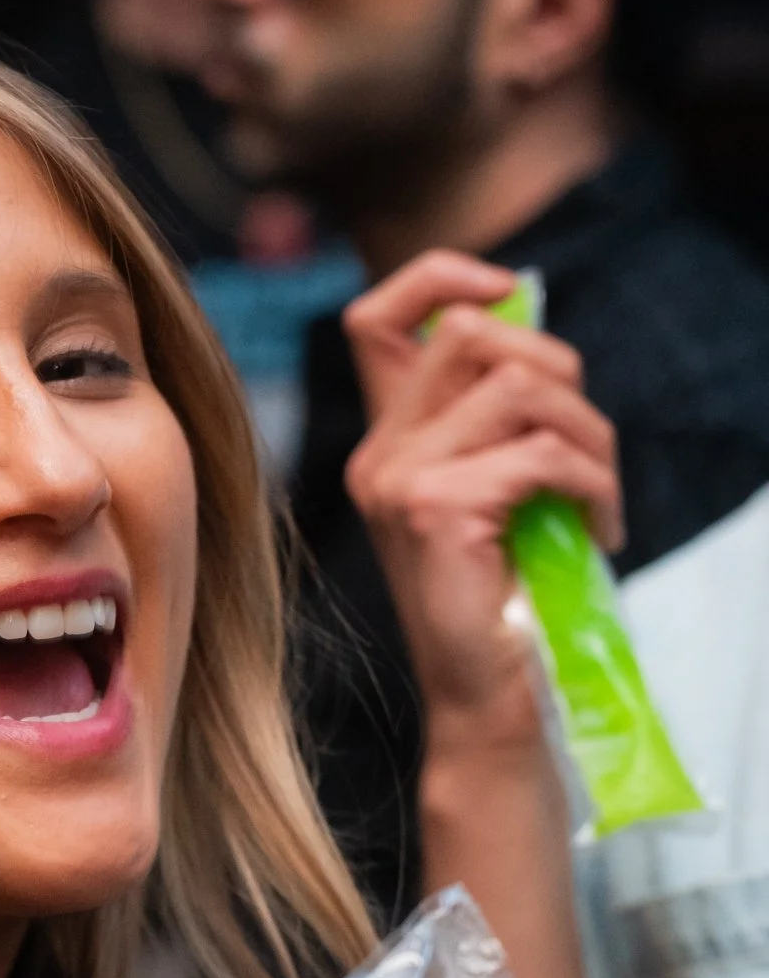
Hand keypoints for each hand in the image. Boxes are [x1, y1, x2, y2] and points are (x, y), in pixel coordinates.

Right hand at [343, 250, 622, 736]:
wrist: (490, 700)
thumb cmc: (505, 601)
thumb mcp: (499, 488)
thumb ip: (499, 414)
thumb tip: (534, 325)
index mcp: (386, 445)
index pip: (378, 316)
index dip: (443, 276)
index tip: (508, 293)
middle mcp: (378, 458)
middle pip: (471, 330)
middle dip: (557, 368)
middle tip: (584, 444)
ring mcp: (398, 484)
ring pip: (520, 384)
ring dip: (589, 432)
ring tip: (598, 493)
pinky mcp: (435, 512)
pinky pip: (542, 452)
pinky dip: (593, 482)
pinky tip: (598, 526)